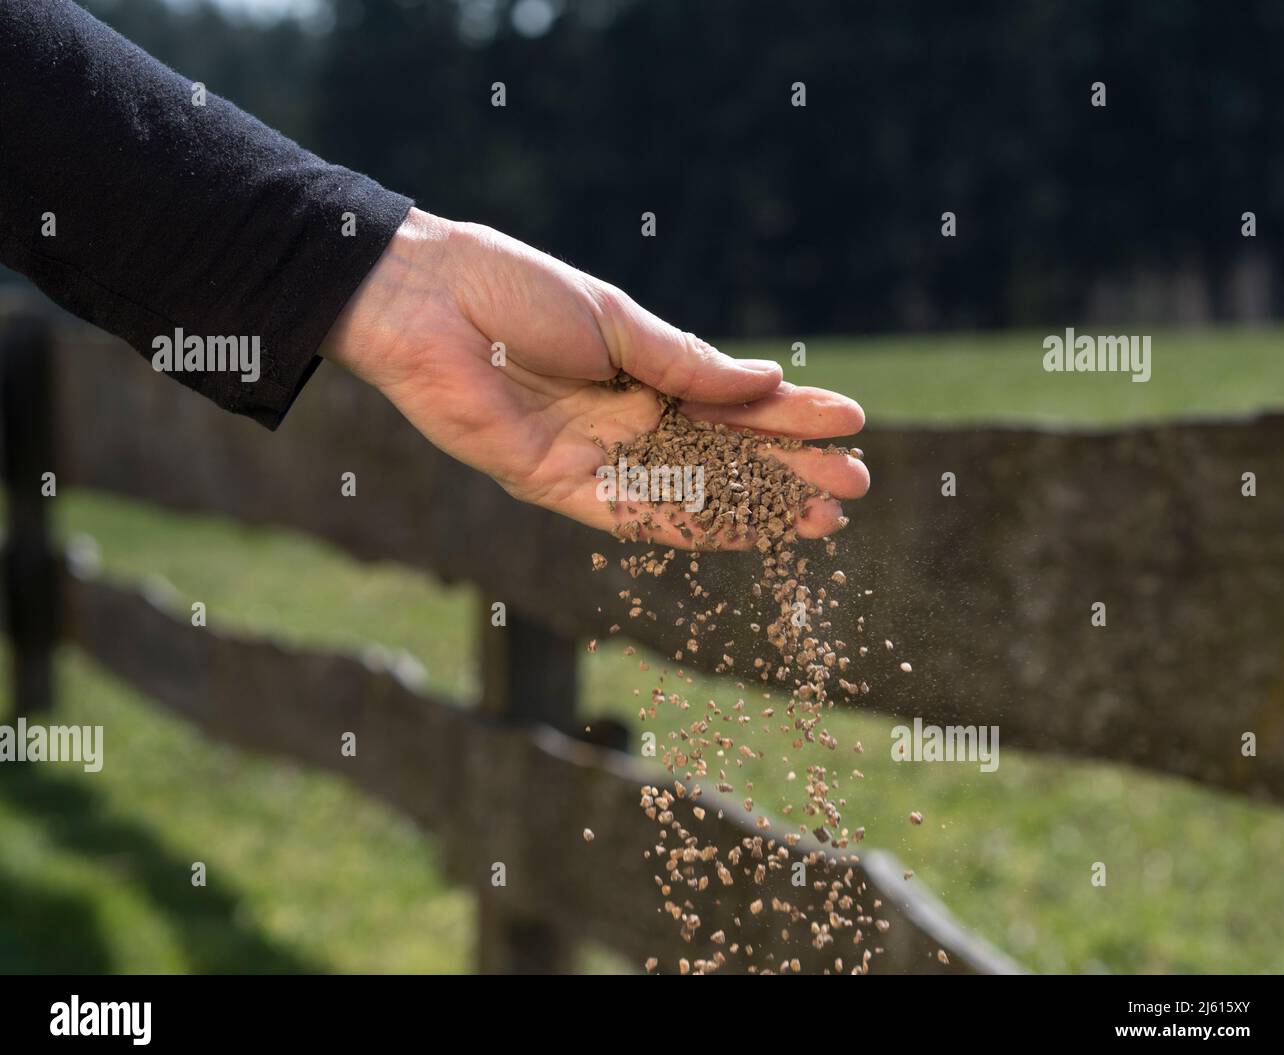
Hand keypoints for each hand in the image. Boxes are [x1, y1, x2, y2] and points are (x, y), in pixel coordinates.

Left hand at [323, 208, 868, 546]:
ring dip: (754, 508)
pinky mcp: (556, 486)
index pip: (732, 403)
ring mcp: (593, 458)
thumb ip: (688, 365)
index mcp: (642, 372)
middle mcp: (624, 421)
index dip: (792, 415)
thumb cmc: (516, 292)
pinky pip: (634, 515)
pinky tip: (745, 530)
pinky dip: (690, 524)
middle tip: (854, 485)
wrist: (427, 301)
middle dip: (788, 471)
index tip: (852, 422)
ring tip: (821, 518)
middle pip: (722, 456)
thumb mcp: (618, 323)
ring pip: (690, 492)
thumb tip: (768, 385)